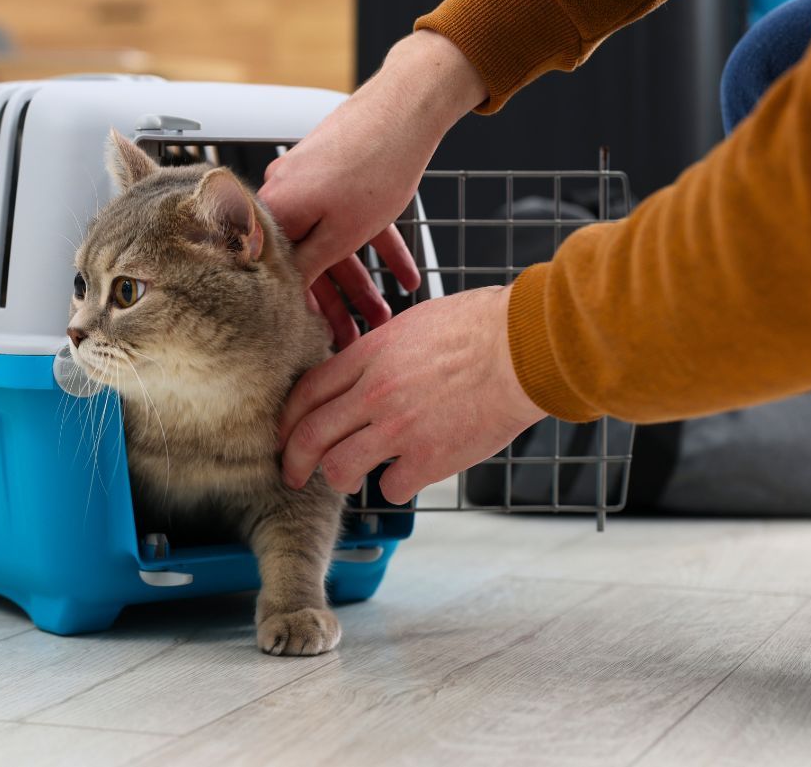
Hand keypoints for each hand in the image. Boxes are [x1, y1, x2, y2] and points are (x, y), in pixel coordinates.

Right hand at [259, 31, 485, 346]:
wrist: (407, 105)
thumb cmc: (376, 161)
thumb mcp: (342, 233)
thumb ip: (311, 267)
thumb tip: (285, 297)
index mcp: (277, 212)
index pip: (279, 274)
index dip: (300, 311)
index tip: (316, 338)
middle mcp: (286, 196)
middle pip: (310, 262)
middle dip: (338, 304)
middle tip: (353, 337)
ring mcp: (312, 183)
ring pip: (335, 245)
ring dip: (363, 283)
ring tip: (384, 315)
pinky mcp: (337, 175)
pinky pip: (354, 222)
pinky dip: (377, 247)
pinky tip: (404, 276)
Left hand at [278, 285, 546, 504]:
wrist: (525, 347)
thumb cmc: (481, 326)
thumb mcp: (414, 323)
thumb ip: (379, 352)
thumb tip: (360, 371)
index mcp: (369, 355)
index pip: (306, 393)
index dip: (287, 420)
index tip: (284, 436)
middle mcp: (374, 393)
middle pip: (310, 436)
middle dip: (293, 462)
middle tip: (292, 475)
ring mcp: (400, 428)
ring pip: (340, 469)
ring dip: (340, 479)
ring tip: (351, 478)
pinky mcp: (430, 458)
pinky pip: (391, 488)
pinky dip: (396, 487)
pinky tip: (408, 476)